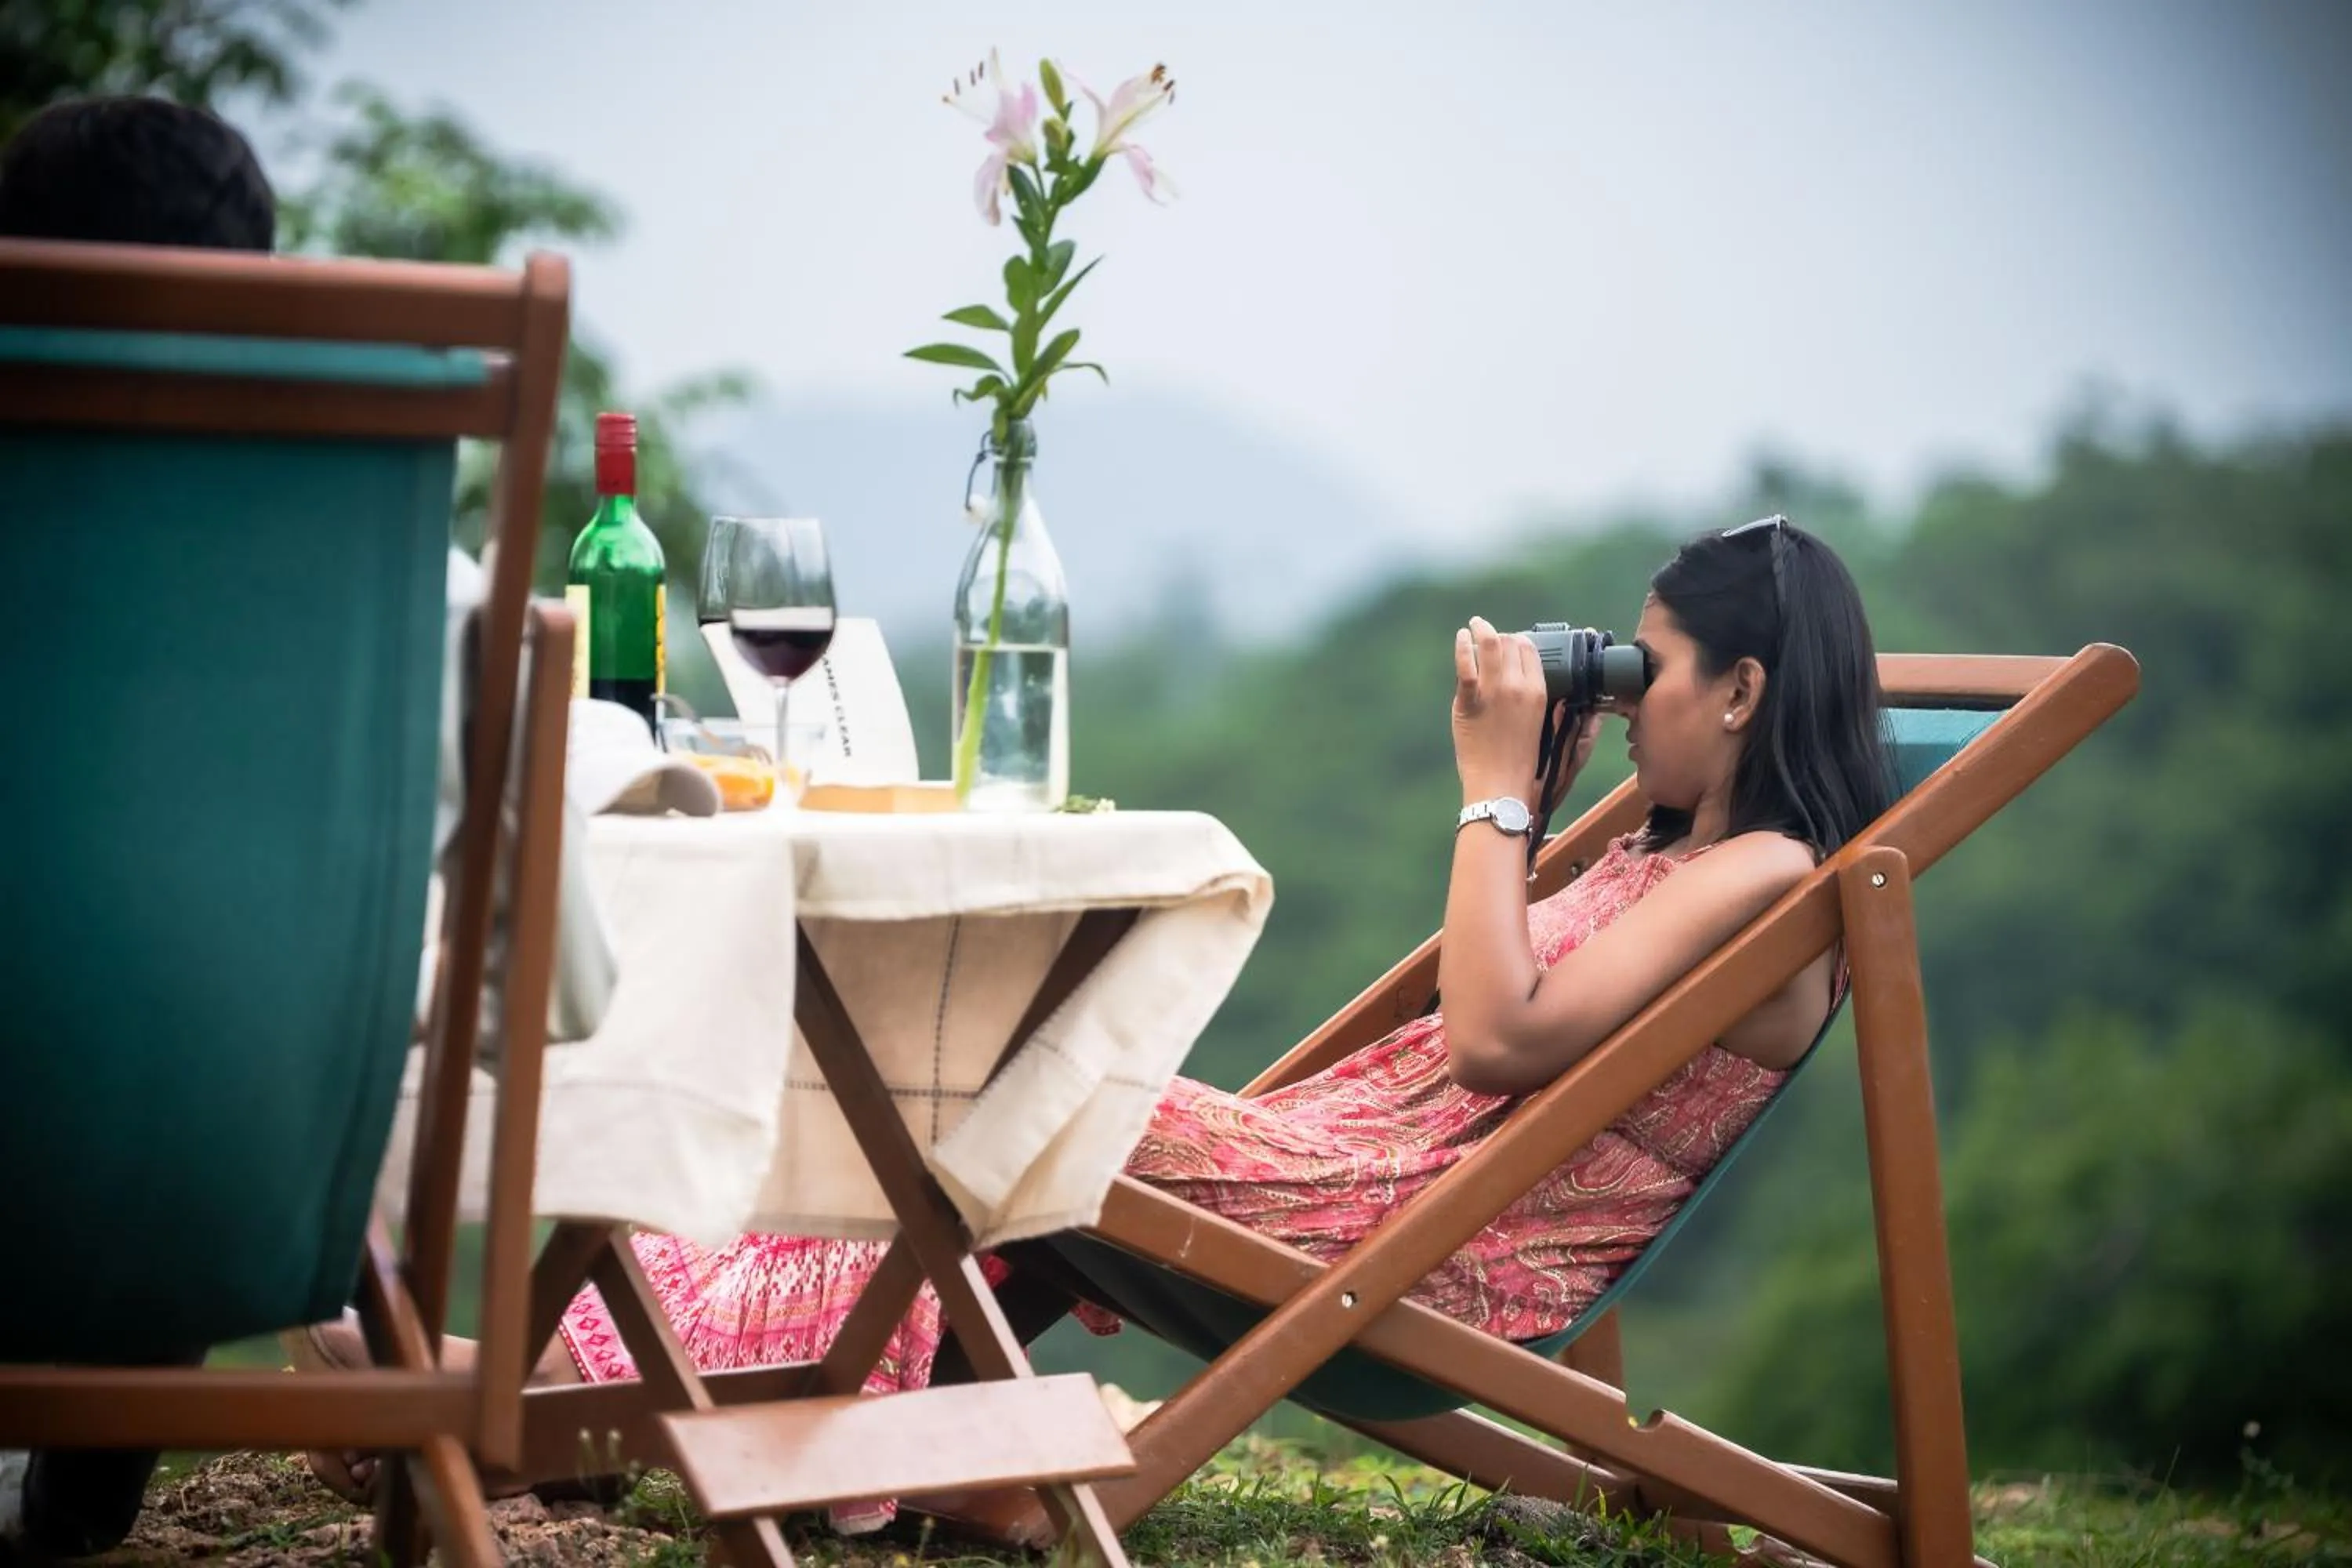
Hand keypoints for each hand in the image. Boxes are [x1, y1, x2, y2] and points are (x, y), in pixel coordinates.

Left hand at [1453, 616, 1563, 805]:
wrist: (1500, 786)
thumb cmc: (1524, 764)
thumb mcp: (1547, 730)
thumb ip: (1553, 707)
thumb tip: (1563, 696)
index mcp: (1539, 692)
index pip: (1530, 650)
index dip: (1518, 642)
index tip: (1510, 644)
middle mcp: (1519, 687)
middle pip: (1510, 644)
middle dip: (1500, 637)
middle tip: (1491, 639)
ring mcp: (1494, 693)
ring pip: (1490, 646)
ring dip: (1481, 630)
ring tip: (1475, 625)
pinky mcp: (1470, 703)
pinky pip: (1465, 666)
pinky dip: (1462, 646)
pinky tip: (1461, 637)